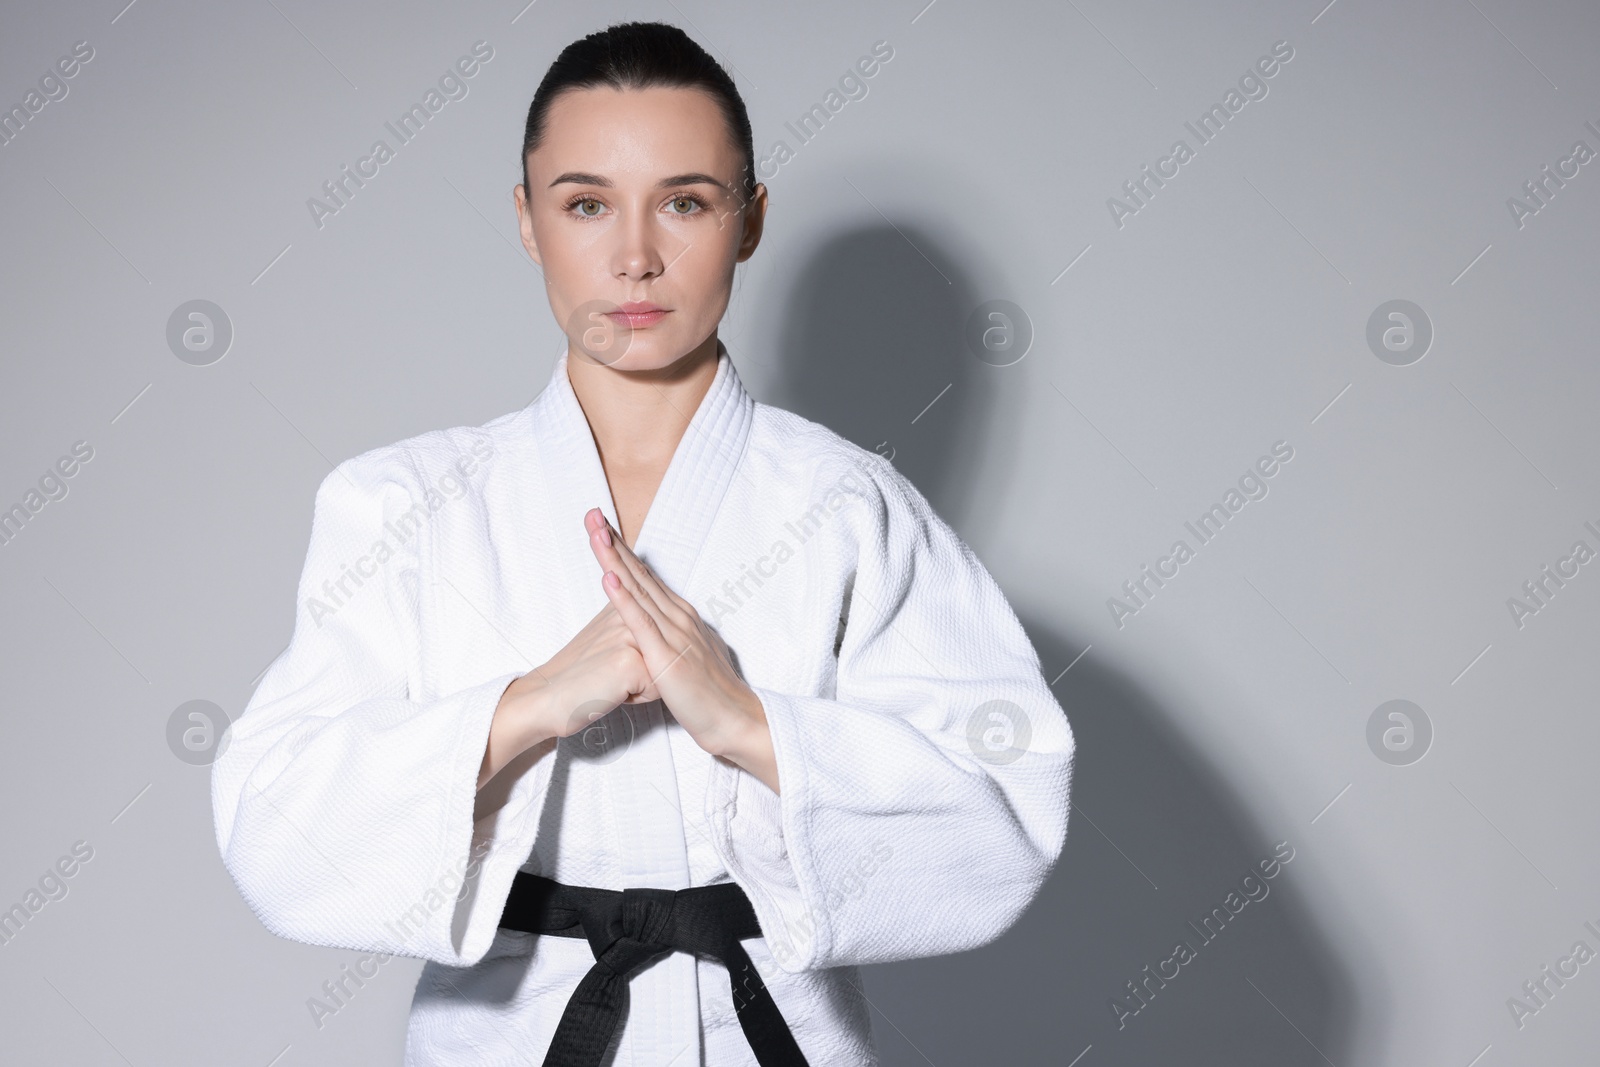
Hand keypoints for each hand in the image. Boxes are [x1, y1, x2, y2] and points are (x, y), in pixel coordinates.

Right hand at [479, 599, 663, 790]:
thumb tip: (660, 629)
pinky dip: (638, 698)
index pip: (661, 638)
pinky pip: (658, 689)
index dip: (640, 660)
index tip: (610, 661)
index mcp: (624, 605)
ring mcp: (632, 636)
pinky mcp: (631, 661)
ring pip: (665, 671)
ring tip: (612, 680)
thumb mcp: (606, 638)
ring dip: (643, 684)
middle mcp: (630, 614)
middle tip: (609, 672)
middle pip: (666, 654)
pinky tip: (612, 690)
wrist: (548, 696)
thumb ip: (631, 627)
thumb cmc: (579, 674)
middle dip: (646, 672)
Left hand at [585, 508, 778, 791]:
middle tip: (591, 514)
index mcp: (681, 616)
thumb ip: (674, 638)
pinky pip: (642, 623)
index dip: (622, 551)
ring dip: (614, 560)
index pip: (645, 577)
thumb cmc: (710, 696)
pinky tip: (610, 579)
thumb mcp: (689, 657)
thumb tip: (659, 631)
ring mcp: (674, 634)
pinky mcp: (667, 656)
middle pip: (639, 574)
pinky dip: (625, 599)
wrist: (734, 720)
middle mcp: (679, 617)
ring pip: (638, 590)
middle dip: (613, 543)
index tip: (601, 528)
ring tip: (595, 534)